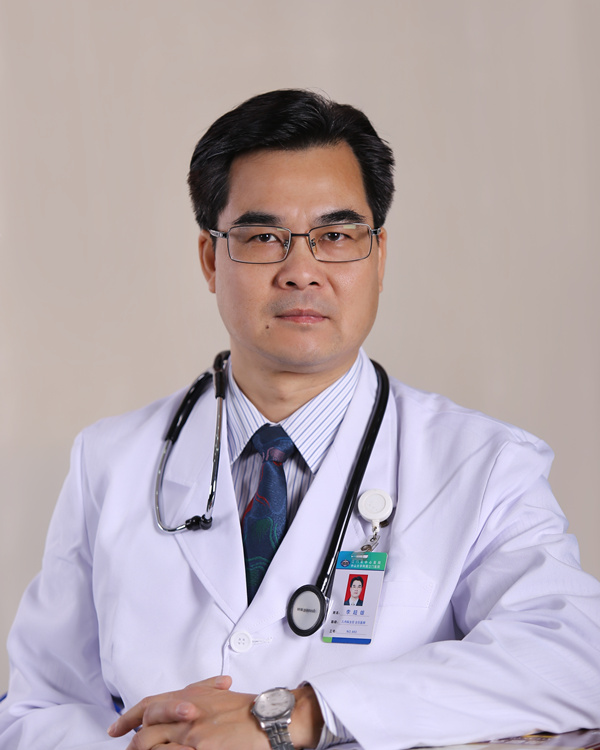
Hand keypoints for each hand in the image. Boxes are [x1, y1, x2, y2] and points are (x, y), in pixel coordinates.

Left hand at [107, 676, 322, 749]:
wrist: (269, 718)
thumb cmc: (248, 709)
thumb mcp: (218, 695)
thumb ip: (198, 695)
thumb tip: (184, 702)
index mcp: (190, 697)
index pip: (149, 704)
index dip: (128, 717)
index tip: (116, 728)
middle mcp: (186, 713)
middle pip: (146, 729)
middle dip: (133, 745)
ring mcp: (192, 734)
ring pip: (152, 746)